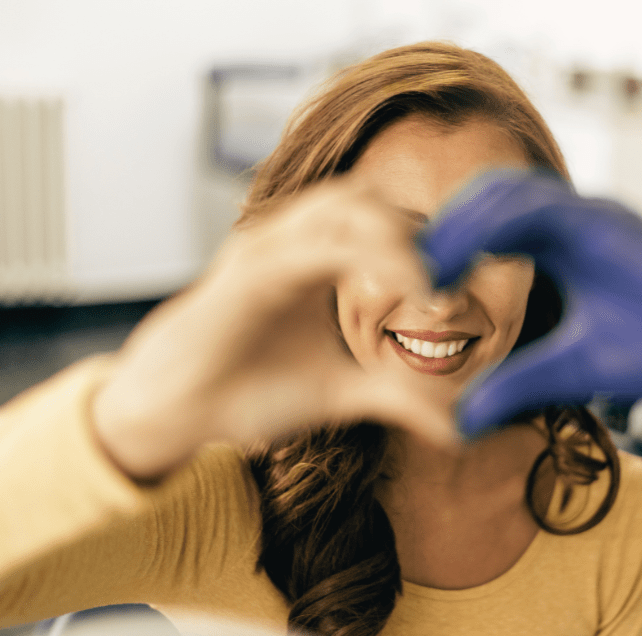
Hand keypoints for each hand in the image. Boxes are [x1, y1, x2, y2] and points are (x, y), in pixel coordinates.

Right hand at [94, 177, 455, 480]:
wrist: (178, 413)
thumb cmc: (250, 390)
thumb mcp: (343, 391)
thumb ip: (397, 395)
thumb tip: (459, 427)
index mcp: (317, 259)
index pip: (384, 223)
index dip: (430, 246)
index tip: (463, 289)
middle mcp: (294, 241)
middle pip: (372, 202)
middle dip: (422, 234)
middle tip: (456, 284)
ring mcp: (270, 248)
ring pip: (346, 207)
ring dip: (399, 238)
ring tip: (434, 287)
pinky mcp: (249, 271)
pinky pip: (313, 244)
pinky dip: (364, 256)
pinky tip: (400, 291)